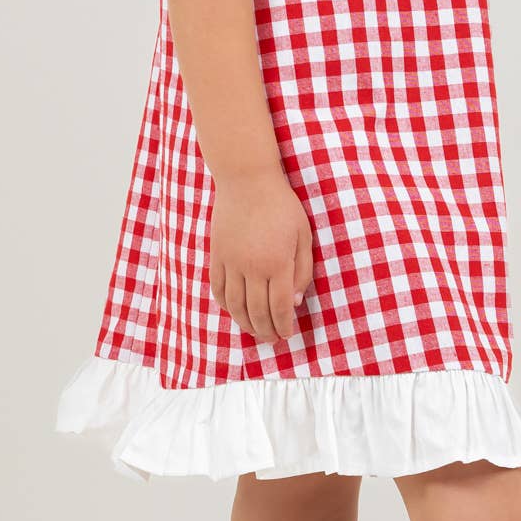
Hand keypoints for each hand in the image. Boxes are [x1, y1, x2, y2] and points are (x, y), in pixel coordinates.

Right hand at [208, 164, 314, 343]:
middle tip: (272, 339)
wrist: (246, 180)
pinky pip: (218, 289)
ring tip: (254, 331)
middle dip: (266, 331)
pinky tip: (234, 311)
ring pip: (235, 306)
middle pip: (257, 312)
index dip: (284, 326)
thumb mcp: (303, 235)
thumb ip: (302, 271)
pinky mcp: (216, 256)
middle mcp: (252, 268)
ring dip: (245, 323)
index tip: (288, 335)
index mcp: (278, 263)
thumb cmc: (282, 205)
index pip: (281, 308)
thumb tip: (296, 302)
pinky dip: (225, 305)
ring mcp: (231, 263)